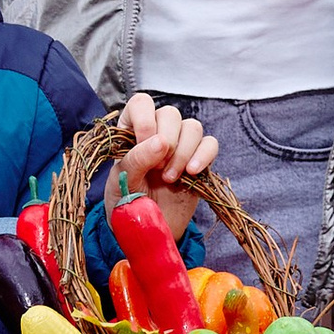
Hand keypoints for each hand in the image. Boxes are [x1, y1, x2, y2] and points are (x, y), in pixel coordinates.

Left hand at [116, 94, 219, 243]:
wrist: (147, 230)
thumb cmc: (127, 202)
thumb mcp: (123, 181)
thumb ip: (137, 158)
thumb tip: (161, 141)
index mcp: (132, 131)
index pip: (141, 103)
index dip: (144, 120)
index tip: (143, 145)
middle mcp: (158, 133)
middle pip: (170, 114)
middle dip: (166, 141)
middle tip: (157, 169)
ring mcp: (180, 146)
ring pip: (192, 127)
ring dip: (183, 152)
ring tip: (170, 178)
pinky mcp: (199, 161)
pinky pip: (210, 144)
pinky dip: (204, 155)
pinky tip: (191, 172)